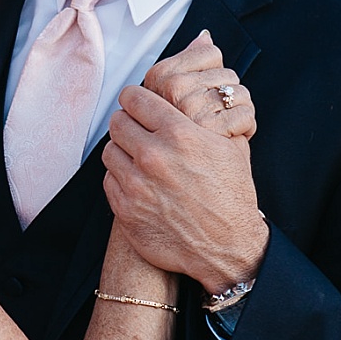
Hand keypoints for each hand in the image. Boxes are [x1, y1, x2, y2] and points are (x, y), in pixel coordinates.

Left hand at [103, 85, 268, 292]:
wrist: (227, 247)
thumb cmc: (231, 196)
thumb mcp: (229, 147)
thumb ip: (205, 116)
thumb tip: (193, 92)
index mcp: (179, 134)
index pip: (135, 98)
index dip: (135, 98)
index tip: (138, 104)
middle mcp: (153, 156)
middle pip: (117, 122)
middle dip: (127, 123)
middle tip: (137, 130)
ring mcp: (136, 184)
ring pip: (109, 151)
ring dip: (121, 151)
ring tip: (137, 157)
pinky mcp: (125, 210)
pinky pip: (109, 180)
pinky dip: (120, 178)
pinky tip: (138, 182)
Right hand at [145, 32, 255, 140]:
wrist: (189, 194)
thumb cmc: (181, 148)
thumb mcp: (174, 101)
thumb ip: (189, 63)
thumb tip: (203, 37)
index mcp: (159, 81)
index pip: (208, 53)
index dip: (213, 74)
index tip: (203, 92)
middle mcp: (173, 93)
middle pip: (226, 73)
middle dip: (226, 95)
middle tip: (210, 117)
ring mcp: (191, 110)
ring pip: (239, 92)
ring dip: (236, 112)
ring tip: (219, 129)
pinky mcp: (213, 130)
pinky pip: (246, 115)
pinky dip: (244, 128)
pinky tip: (228, 138)